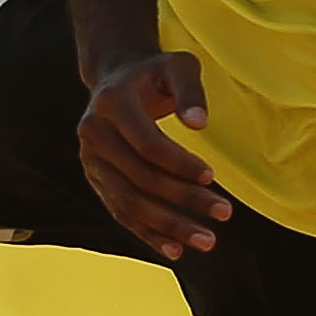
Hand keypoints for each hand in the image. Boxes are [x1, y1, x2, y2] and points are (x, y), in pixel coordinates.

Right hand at [76, 51, 232, 259]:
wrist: (116, 79)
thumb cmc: (155, 72)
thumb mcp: (178, 65)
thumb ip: (190, 91)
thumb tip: (199, 124)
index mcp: (111, 104)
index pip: (147, 144)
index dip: (180, 163)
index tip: (212, 176)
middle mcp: (93, 134)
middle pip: (140, 179)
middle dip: (184, 200)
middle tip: (224, 214)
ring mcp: (91, 160)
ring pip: (129, 203)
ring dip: (169, 226)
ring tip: (207, 241)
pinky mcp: (96, 179)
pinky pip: (121, 212)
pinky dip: (148, 234)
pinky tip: (176, 250)